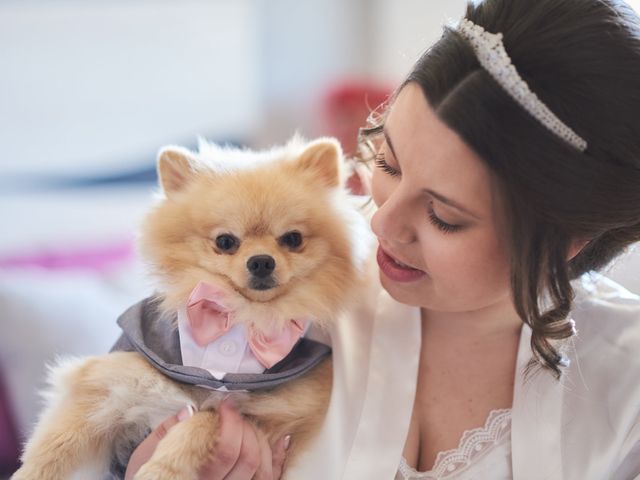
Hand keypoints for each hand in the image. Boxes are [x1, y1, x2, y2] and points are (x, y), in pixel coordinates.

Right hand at [125, 399, 289, 479]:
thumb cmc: (148, 474)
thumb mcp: (148, 454)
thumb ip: (168, 431)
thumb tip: (190, 411)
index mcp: (194, 477)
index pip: (227, 451)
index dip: (232, 423)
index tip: (225, 405)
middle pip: (250, 457)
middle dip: (247, 428)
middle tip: (236, 413)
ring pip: (264, 470)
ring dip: (263, 441)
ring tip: (251, 424)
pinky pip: (269, 478)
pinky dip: (278, 458)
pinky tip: (280, 439)